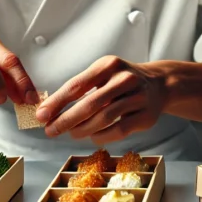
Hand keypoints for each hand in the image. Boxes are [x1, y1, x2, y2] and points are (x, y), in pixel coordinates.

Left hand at [36, 56, 167, 144]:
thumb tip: (50, 110)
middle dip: (66, 120)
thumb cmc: (121, 81)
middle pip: (89, 104)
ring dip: (82, 130)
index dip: (57, 102)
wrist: (159, 84)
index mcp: (108, 65)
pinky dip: (102, 136)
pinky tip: (92, 136)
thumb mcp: (102, 74)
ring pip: (104, 118)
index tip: (41, 115)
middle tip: (50, 130)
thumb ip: (80, 89)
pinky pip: (119, 130)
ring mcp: (138, 97)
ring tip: (71, 133)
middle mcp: (124, 79)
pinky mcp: (146, 116)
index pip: (76, 85)